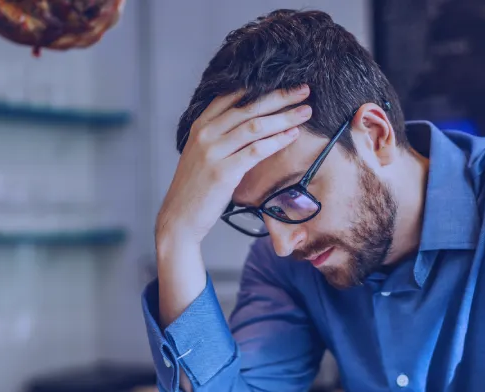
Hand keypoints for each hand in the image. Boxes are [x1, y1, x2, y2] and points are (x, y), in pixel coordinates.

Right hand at [155, 86, 312, 246]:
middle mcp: (205, 134)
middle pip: (248, 106)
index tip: (286, 81)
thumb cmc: (196, 188)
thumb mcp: (201, 154)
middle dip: (280, 96)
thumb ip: (219, 135)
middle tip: (304, 90)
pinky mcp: (223, 172)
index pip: (232, 96)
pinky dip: (277, 141)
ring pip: (255, 126)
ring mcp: (212, 152)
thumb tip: (251, 121)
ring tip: (306, 112)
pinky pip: (256, 151)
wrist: (179, 218)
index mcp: (200, 125)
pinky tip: (293, 135)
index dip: (261, 86)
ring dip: (284, 116)